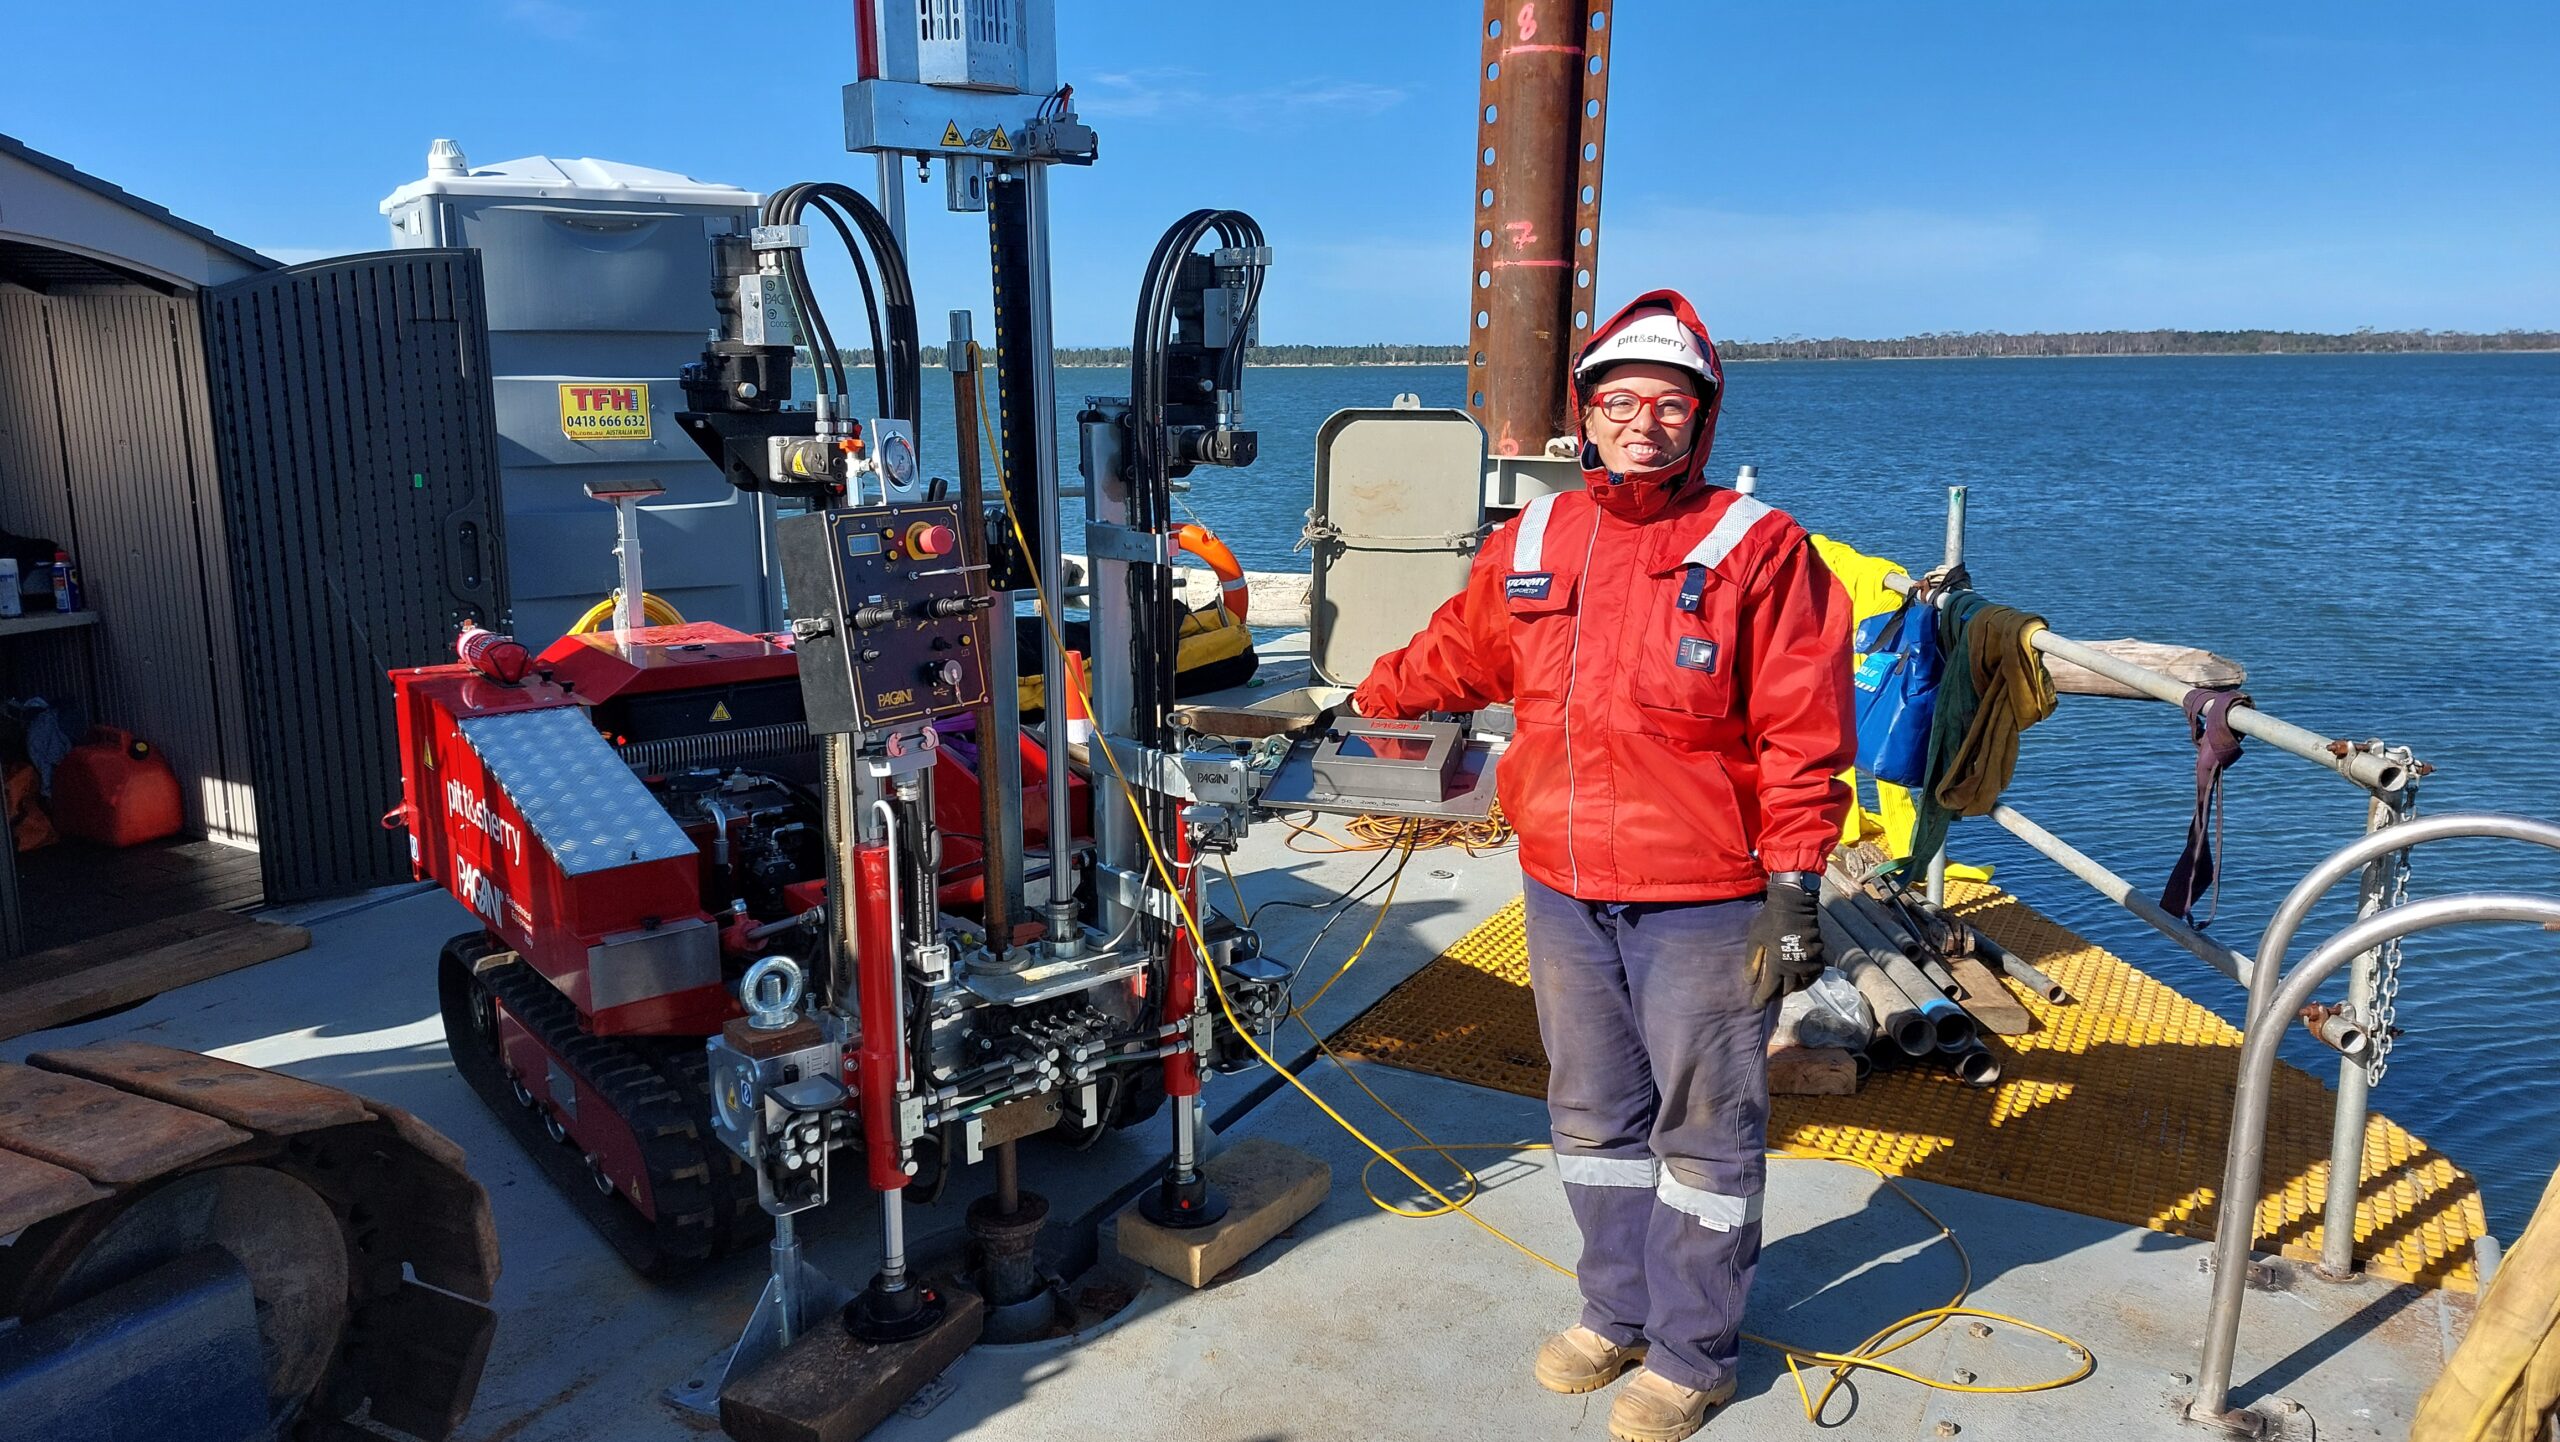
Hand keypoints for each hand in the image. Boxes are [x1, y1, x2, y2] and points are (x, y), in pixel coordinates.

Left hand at [1746, 878, 1824, 1007]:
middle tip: (1768, 996)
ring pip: (1801, 985)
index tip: (1756, 1005)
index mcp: (1778, 964)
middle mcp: (1795, 968)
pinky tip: (1799, 978)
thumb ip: (1753, 962)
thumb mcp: (1755, 940)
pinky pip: (1814, 974)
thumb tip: (1749, 982)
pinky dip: (1806, 980)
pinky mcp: (1818, 955)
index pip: (1769, 990)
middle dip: (1776, 995)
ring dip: (1791, 989)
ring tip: (1783, 988)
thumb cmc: (1770, 921)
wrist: (1794, 904)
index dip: (1762, 999)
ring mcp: (1809, 962)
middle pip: (1786, 990)